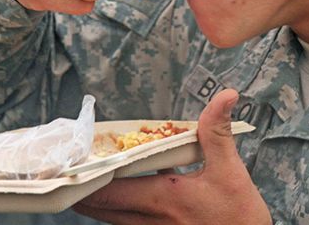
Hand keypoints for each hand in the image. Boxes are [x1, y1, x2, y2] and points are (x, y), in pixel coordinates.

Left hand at [72, 89, 272, 224]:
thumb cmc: (240, 217)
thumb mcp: (231, 171)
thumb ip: (217, 132)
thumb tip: (225, 96)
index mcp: (163, 197)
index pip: (109, 189)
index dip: (85, 178)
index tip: (71, 163)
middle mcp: (150, 219)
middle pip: (99, 207)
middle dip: (80, 190)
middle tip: (68, 171)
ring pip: (109, 218)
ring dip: (95, 201)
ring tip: (82, 182)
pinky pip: (126, 224)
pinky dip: (115, 211)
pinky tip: (117, 197)